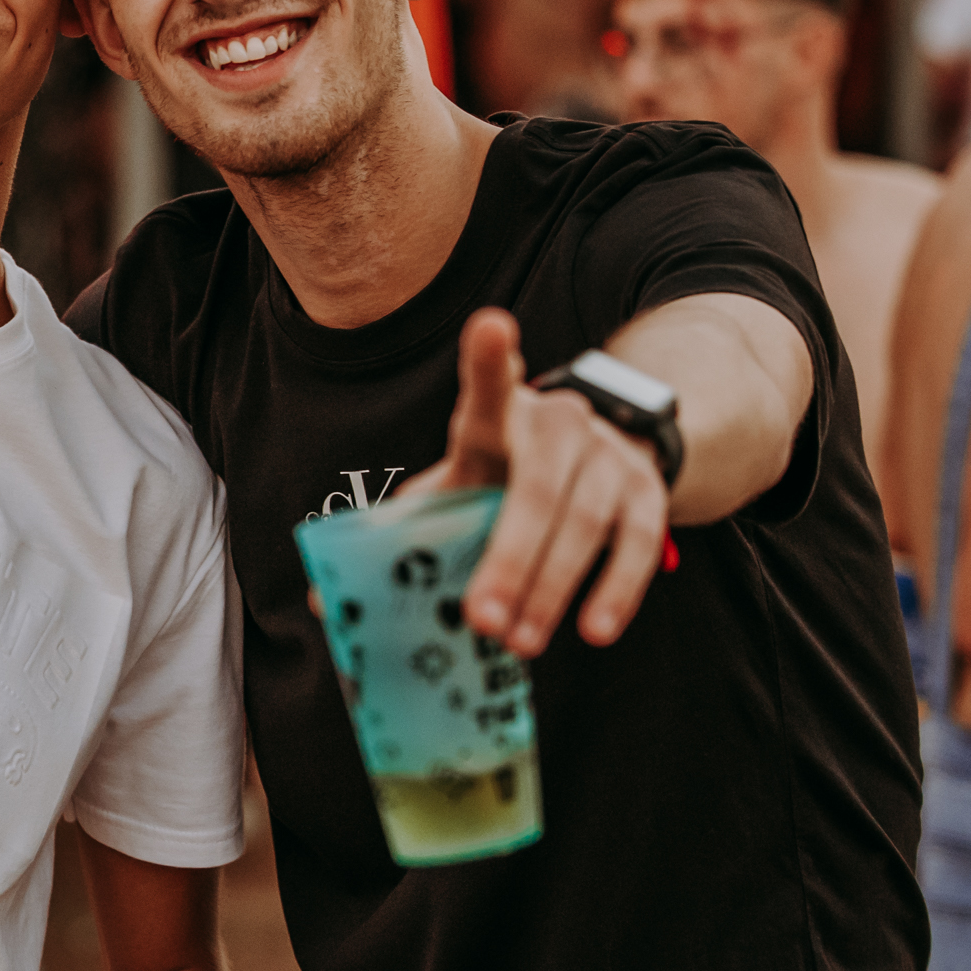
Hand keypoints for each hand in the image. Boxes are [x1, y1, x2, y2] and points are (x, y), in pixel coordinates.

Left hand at [400, 308, 669, 654]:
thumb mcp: (456, 487)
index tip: (491, 328)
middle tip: (482, 620)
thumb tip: (324, 604)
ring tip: (520, 642)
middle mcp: (560, 423)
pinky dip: (617, 589)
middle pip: (538, 487)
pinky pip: (640, 541)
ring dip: (553, 586)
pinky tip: (593, 630)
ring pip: (587, 519)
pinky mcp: (646, 490)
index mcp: (497, 419)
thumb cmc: (503, 479)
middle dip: (510, 558)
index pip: (490, 387)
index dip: (490, 359)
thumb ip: (402, 535)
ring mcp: (608, 455)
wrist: (597, 455)